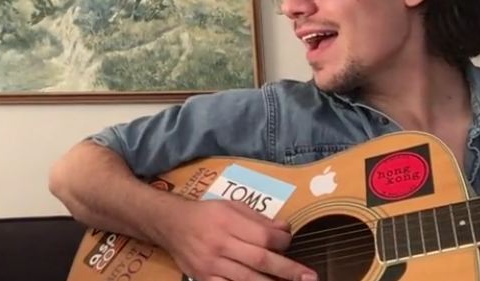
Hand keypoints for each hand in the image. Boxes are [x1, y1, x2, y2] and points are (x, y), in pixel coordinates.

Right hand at [154, 199, 317, 280]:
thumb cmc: (205, 214)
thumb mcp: (231, 206)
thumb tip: (286, 228)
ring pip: (247, 279)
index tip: (291, 243)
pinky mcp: (204, 279)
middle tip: (309, 277)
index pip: (262, 236)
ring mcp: (211, 264)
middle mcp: (219, 243)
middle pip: (259, 259)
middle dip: (287, 269)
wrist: (171, 225)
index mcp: (227, 220)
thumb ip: (258, 219)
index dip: (282, 242)